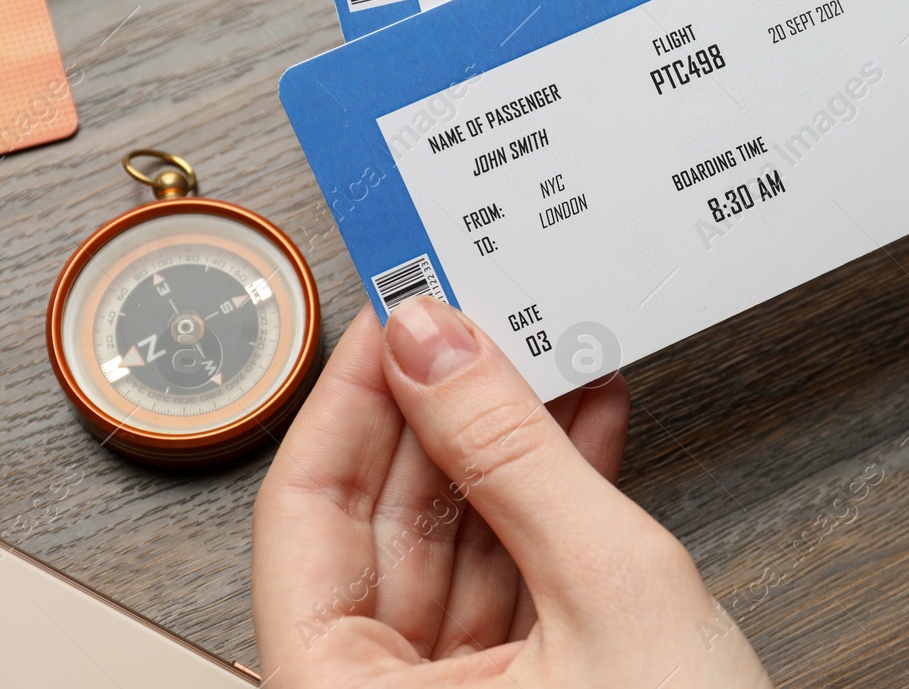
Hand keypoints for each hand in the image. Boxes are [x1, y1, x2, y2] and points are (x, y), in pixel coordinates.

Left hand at [253, 298, 771, 687]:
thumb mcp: (605, 592)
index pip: (303, 519)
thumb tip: (438, 348)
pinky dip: (548, 503)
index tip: (392, 316)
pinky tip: (583, 430)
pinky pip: (510, 578)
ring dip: (508, 448)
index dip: (349, 401)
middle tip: (478, 320)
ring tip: (547, 359)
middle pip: (381, 528)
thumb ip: (514, 457)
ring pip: (455, 545)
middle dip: (442, 414)